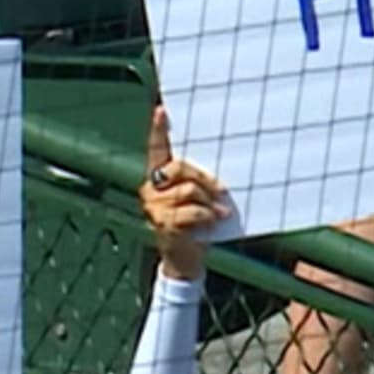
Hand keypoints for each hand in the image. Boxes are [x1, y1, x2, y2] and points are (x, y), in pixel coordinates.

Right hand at [139, 106, 232, 282]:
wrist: (185, 262)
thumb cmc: (195, 228)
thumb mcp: (197, 202)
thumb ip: (198, 184)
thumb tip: (219, 175)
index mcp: (158, 181)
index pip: (156, 151)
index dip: (157, 131)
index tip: (161, 111)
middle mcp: (150, 191)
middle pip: (179, 168)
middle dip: (205, 178)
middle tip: (222, 190)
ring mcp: (154, 208)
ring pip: (189, 191)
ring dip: (210, 204)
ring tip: (219, 214)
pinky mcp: (163, 224)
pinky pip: (192, 212)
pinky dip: (207, 217)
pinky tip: (212, 223)